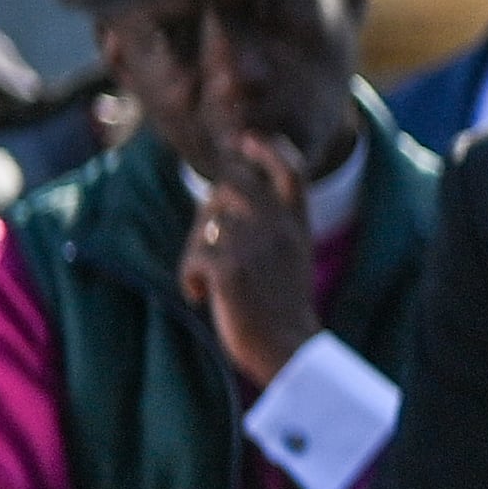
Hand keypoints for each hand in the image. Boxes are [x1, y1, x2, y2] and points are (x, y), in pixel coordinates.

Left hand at [179, 123, 322, 389]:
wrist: (286, 347)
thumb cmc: (281, 307)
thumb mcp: (289, 256)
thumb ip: (266, 224)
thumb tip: (218, 197)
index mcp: (298, 225)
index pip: (291, 172)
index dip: (268, 150)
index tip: (247, 141)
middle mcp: (279, 228)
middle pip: (230, 188)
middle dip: (209, 211)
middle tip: (209, 246)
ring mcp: (254, 246)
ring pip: (205, 223)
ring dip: (196, 251)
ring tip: (205, 280)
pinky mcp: (228, 268)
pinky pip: (192, 256)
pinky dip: (188, 278)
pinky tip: (200, 297)